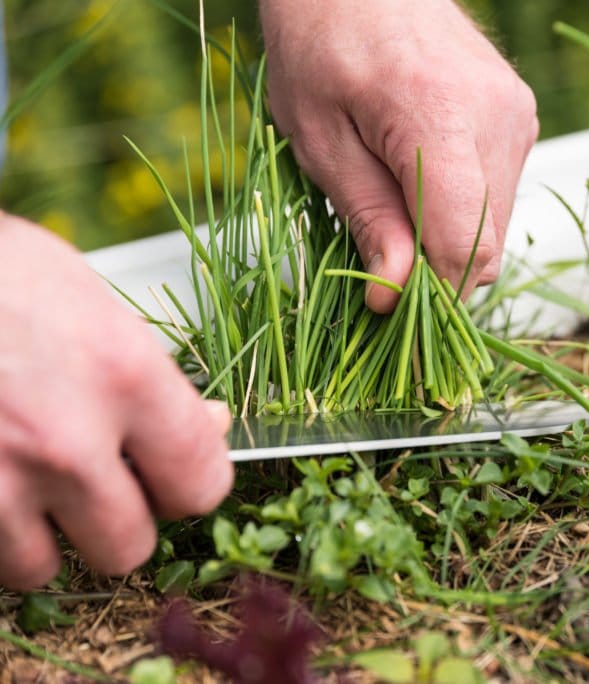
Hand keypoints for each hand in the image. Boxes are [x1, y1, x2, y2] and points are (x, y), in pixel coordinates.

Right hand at [0, 216, 233, 589]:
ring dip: (41, 535)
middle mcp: (65, 439)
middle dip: (117, 520)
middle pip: (129, 546)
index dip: (191, 483)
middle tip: (98, 482)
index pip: (202, 481)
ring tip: (27, 478)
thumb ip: (153, 376)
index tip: (176, 474)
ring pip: (42, 567)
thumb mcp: (93, 301)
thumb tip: (208, 425)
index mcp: (122, 374)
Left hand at [260, 0, 538, 311]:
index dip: (431, 294)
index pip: (465, 245)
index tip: (390, 312)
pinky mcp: (520, 116)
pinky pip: (499, 193)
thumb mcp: (319, 138)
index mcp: (438, 117)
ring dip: (448, 238)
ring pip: (496, 225)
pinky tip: (420, 177)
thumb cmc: (321, 41)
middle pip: (487, 245)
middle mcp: (498, 118)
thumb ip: (367, 219)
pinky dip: (462, 207)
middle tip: (378, 256)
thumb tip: (394, 298)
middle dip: (435, 270)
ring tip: (394, 199)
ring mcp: (517, 115)